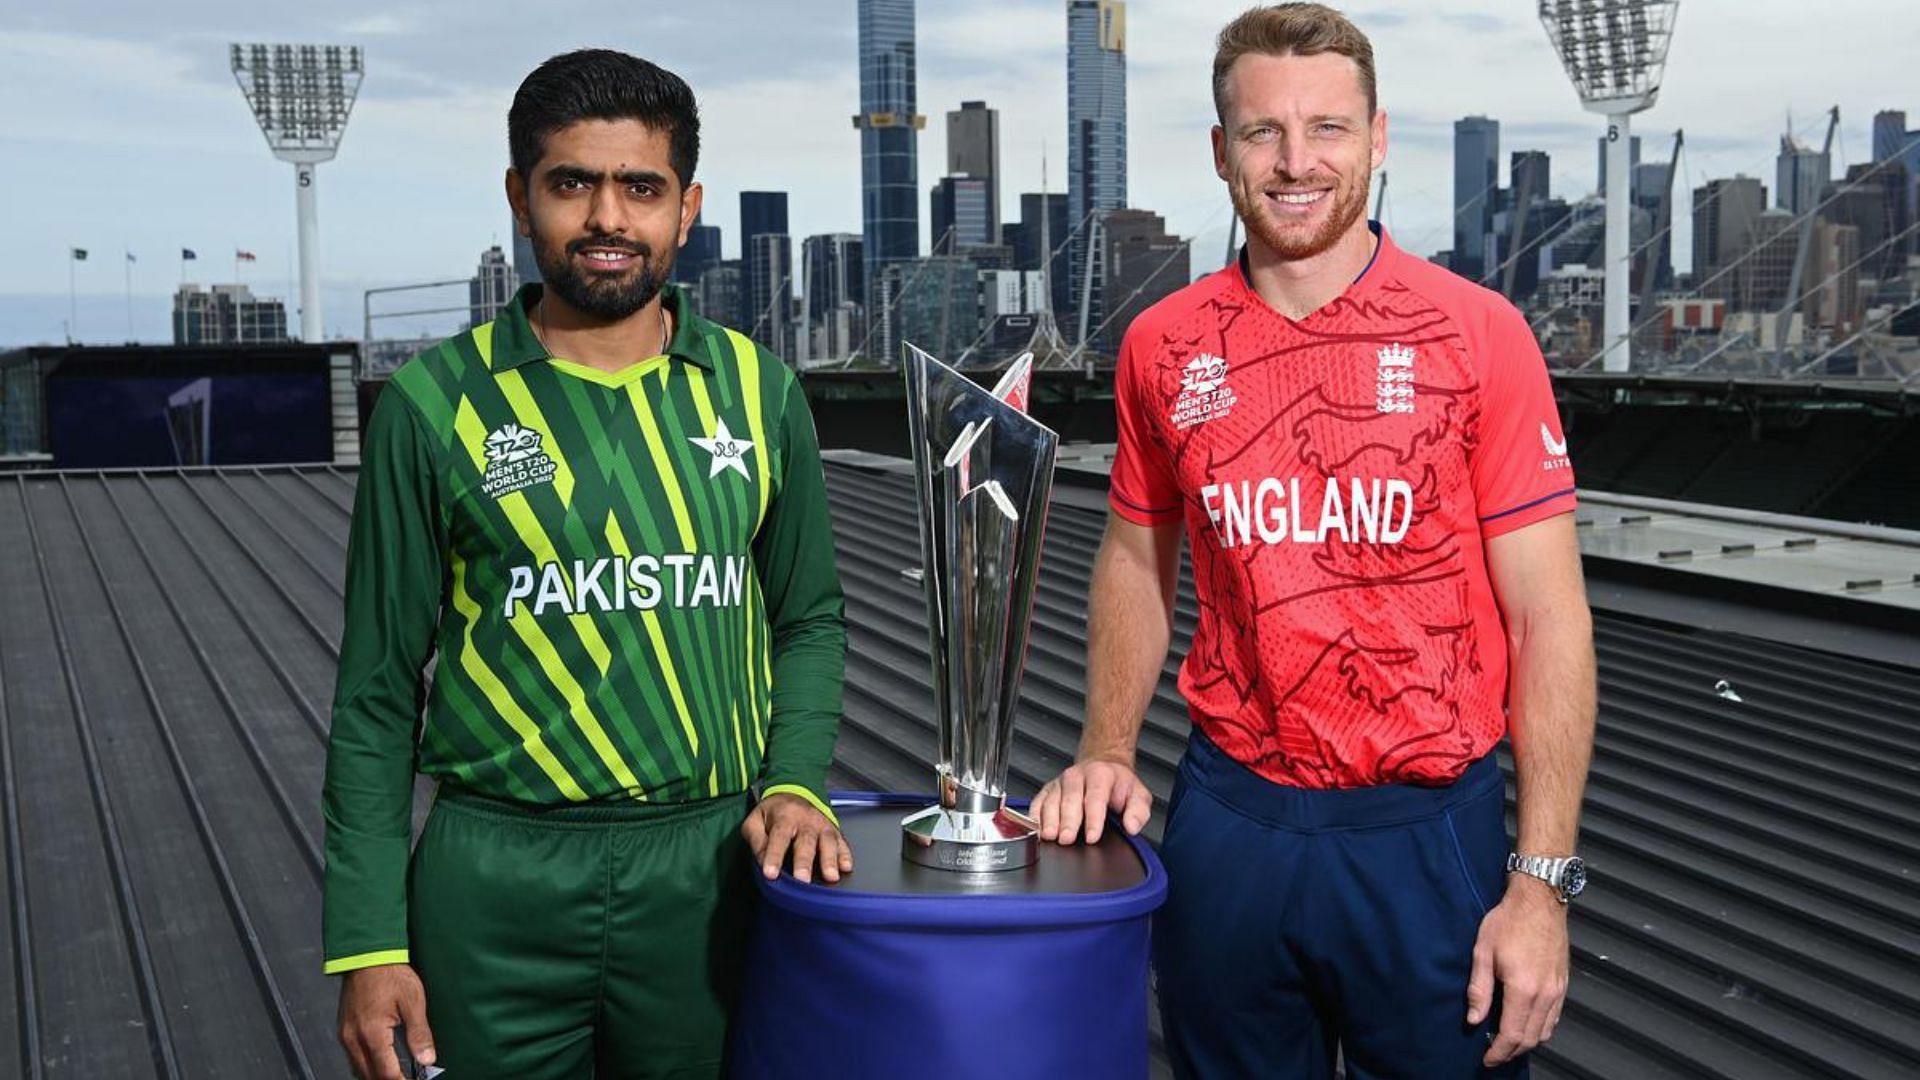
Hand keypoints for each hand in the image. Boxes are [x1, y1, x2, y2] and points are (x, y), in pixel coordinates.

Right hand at [336, 963, 433, 1079]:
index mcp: (372, 1034)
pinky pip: (353, 1057)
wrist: (367, 955)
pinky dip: (366, 1066)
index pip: (387, 1073)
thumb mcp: (413, 1002)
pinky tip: (379, 1064)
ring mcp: (345, 1035)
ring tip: (396, 1075)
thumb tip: (427, 1058)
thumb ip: (419, 1034)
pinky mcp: (343, 1030)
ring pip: (359, 1070)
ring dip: (376, 1076)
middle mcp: (354, 1038)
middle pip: (370, 1076)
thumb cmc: (389, 973)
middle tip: (406, 1079)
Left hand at [741, 792, 853, 883]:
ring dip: (830, 859)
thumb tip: (762, 861)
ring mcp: (822, 825)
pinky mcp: (834, 831)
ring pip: (827, 841)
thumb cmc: (773, 813)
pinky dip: (845, 855)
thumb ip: (757, 841)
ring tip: (830, 876)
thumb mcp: (755, 821)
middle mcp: (806, 820)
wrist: (794, 792)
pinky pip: (842, 842)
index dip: (774, 856)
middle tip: (803, 880)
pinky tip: (846, 867)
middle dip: (804, 862)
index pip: (778, 837)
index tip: (770, 874)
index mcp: (784, 817)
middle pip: (806, 841)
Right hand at [1032, 758, 1152, 844]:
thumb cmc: (1118, 785)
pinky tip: (1036, 829)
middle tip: (1067, 839)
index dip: (1093, 818)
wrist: (1103, 767)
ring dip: (1049, 820)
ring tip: (1050, 836)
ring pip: (1051, 800)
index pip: (1096, 797)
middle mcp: (1077, 776)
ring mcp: (1060, 783)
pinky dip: (1035, 817)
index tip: (1092, 837)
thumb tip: (1132, 826)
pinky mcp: (1048, 790)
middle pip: (1070, 799)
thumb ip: (1138, 811)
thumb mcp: (1138, 795)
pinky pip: (1038, 802)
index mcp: (1101, 775)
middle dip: (1068, 821)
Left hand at [1466, 877, 1569, 1065]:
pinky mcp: (1563, 984)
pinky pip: (1554, 1017)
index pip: (1512, 1034)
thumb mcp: (1482, 951)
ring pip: (1545, 1031)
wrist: (1539, 900)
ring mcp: (1557, 990)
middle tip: (1494, 1054)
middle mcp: (1545, 994)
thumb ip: (1479, 989)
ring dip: (1526, 1042)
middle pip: (1530, 1038)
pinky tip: (1525, 1023)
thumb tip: (1474, 1019)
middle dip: (1511, 1052)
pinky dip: (1540, 1028)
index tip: (1487, 1059)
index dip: (1498, 1052)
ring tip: (1506, 1041)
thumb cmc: (1508, 921)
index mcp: (1523, 988)